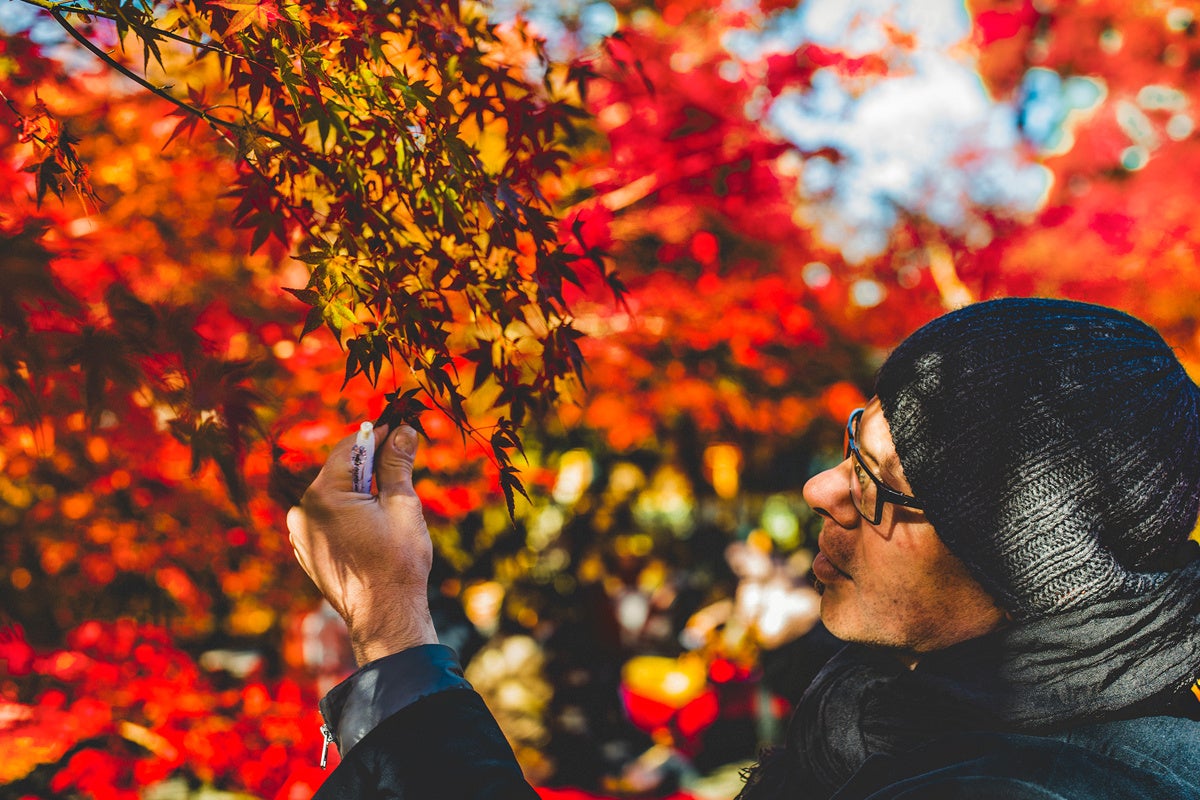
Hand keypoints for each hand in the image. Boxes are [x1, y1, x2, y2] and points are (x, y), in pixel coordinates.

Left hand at [288, 424, 438, 665]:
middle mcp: (303, 511)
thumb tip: (403, 431)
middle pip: (340, 470)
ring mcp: (301, 533)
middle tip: (402, 462)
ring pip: (334, 495)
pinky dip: (349, 512)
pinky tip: (373, 526)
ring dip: (361, 490)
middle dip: (371, 464)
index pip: (349, 448)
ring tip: (390, 502)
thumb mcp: (402, 505)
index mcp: (324, 495)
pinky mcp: (307, 550)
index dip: (377, 435)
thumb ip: (397, 464)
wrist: (384, 616)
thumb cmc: (396, 563)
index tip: (400, 429)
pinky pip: (328, 518)